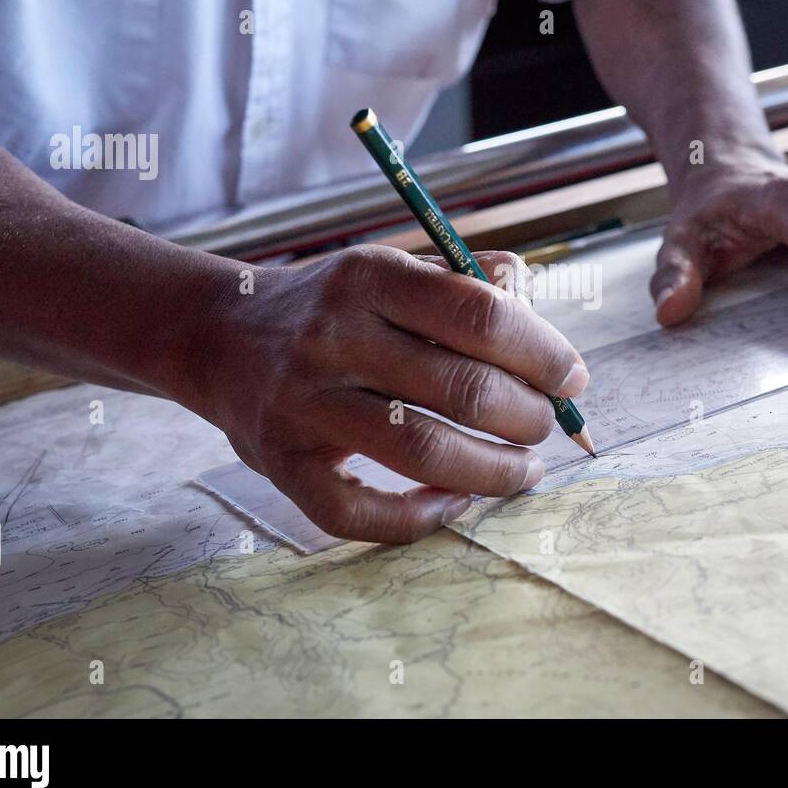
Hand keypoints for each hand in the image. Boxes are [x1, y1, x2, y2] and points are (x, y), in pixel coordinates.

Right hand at [188, 246, 587, 543]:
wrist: (216, 334)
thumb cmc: (332, 307)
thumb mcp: (389, 269)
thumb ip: (466, 283)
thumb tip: (542, 318)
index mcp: (369, 276)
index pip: (481, 315)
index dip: (542, 352)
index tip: (571, 377)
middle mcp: (332, 336)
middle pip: (463, 388)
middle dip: (528, 416)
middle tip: (544, 426)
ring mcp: (302, 403)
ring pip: (423, 451)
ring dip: (494, 471)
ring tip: (524, 470)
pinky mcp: (281, 463)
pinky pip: (359, 513)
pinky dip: (420, 518)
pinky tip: (454, 503)